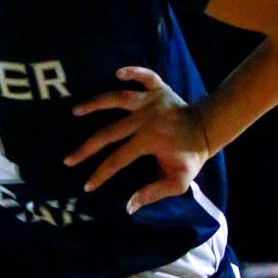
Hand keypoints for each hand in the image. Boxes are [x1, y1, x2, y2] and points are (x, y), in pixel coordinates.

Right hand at [65, 66, 210, 213]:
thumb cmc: (190, 156)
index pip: (118, 159)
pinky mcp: (159, 88)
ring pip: (119, 98)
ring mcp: (152, 100)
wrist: (208, 129)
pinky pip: (146, 75)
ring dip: (97, 103)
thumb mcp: (178, 181)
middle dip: (87, 147)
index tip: (87, 185)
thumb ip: (153, 193)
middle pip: (110, 131)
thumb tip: (128, 207)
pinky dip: (133, 70)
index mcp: (149, 140)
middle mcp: (146, 118)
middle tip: (69, 159)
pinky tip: (117, 72)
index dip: (101, 173)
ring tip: (76, 110)